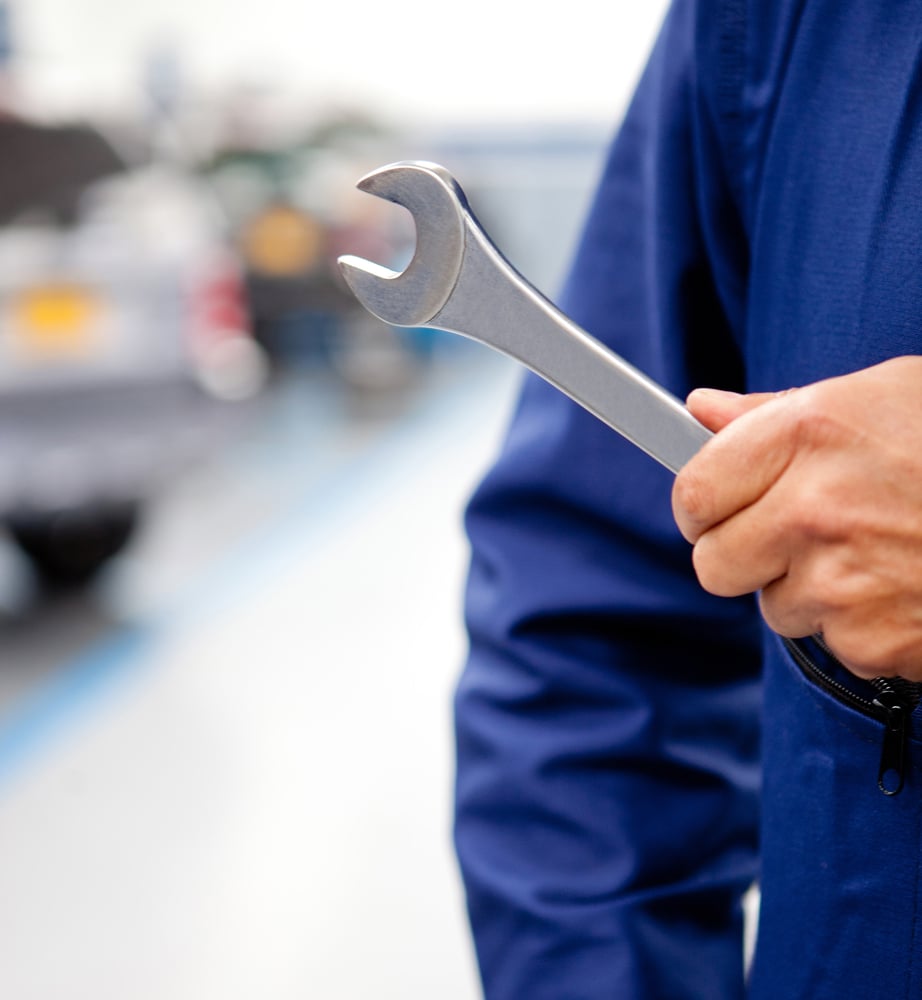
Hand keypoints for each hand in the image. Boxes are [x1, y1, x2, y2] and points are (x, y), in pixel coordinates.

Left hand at [671, 356, 921, 679]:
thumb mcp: (872, 397)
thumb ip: (772, 413)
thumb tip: (700, 410)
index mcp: (806, 436)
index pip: (692, 493)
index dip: (701, 505)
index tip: (715, 507)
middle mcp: (814, 511)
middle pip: (713, 565)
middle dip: (742, 554)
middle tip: (791, 534)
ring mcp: (843, 583)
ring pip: (773, 608)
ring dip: (806, 590)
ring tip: (873, 551)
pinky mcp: (874, 643)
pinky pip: (831, 644)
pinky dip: (858, 626)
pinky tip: (902, 586)